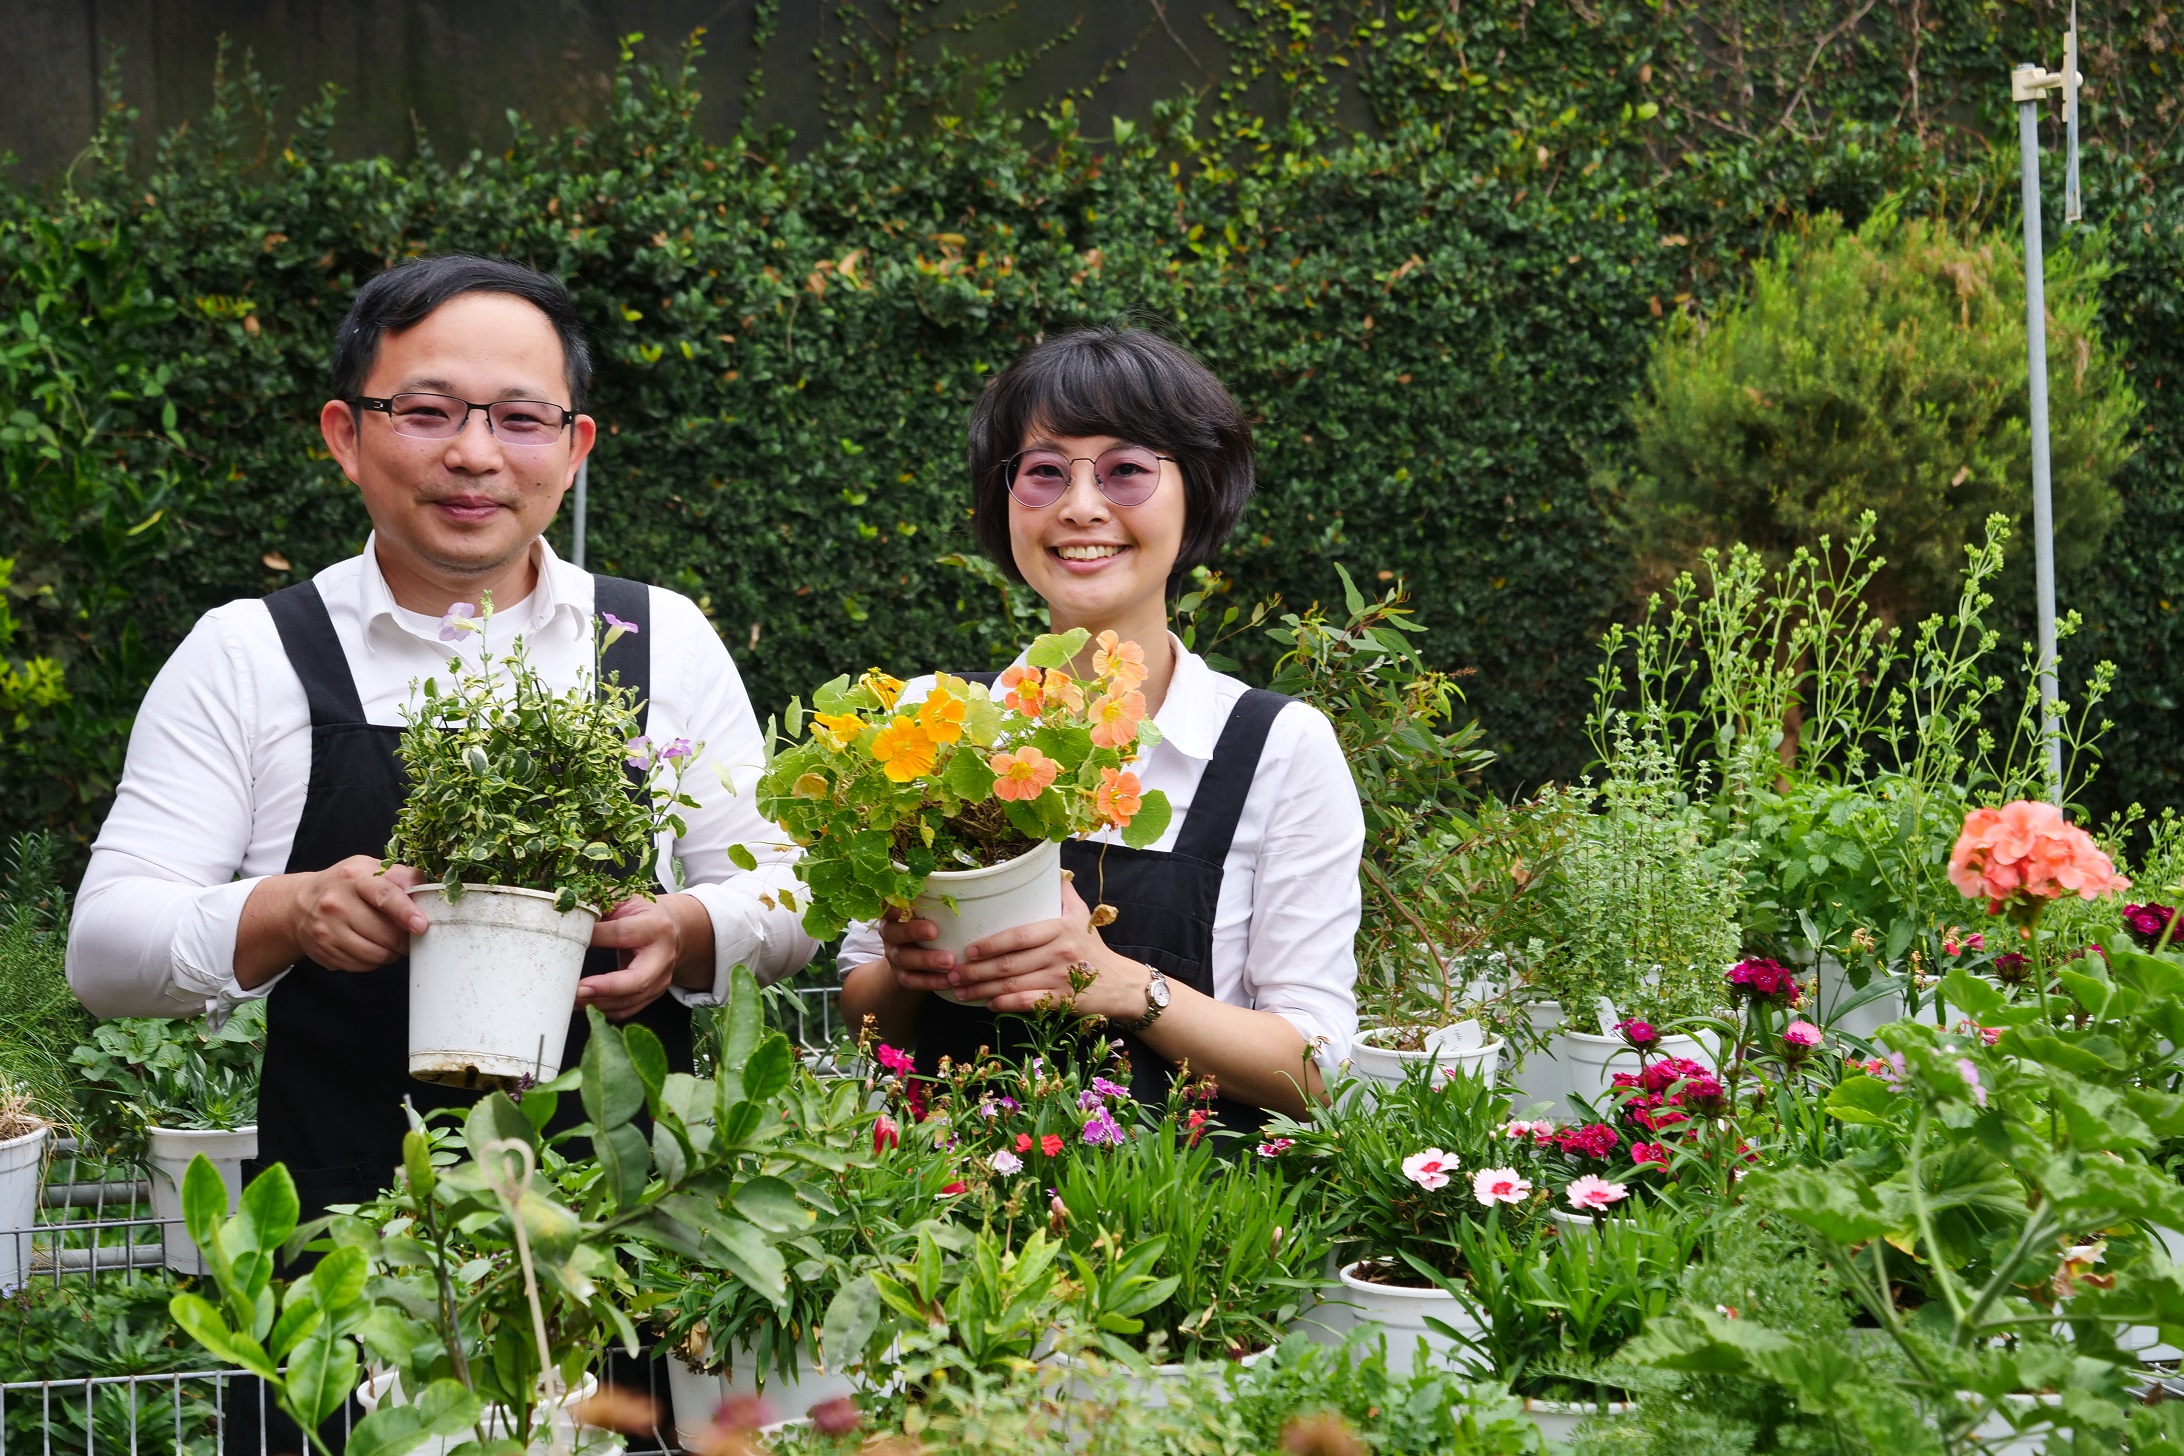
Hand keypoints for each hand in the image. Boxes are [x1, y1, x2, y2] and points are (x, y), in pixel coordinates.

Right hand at [251, 856, 427, 980]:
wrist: (300, 904)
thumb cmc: (346, 885)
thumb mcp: (370, 869)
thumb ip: (401, 876)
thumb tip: (431, 888)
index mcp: (354, 878)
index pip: (385, 896)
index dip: (406, 912)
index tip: (422, 925)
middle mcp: (336, 904)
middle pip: (384, 933)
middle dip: (405, 939)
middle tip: (412, 936)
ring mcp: (327, 930)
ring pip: (375, 955)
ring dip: (392, 953)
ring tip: (393, 942)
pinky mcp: (324, 952)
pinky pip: (362, 966)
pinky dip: (375, 961)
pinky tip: (372, 947)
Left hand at [580, 892, 710, 1019]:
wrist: (673, 929)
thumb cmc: (643, 914)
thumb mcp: (625, 900)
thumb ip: (601, 903)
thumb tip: (570, 910)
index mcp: (654, 927)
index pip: (621, 934)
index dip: (594, 938)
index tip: (568, 941)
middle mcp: (662, 957)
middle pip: (637, 981)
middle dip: (604, 989)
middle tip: (576, 989)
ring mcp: (661, 980)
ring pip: (629, 1001)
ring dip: (597, 1003)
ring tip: (570, 998)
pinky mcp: (653, 994)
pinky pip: (626, 1009)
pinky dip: (603, 1009)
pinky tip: (583, 1004)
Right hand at [875, 906, 958, 995]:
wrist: (911, 961)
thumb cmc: (926, 928)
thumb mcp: (926, 915)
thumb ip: (935, 907)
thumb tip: (968, 892)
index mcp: (895, 916)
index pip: (888, 907)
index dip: (892, 907)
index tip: (900, 906)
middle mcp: (890, 935)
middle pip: (895, 933)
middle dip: (913, 931)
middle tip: (934, 931)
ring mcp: (894, 956)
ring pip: (905, 959)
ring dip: (927, 960)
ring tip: (950, 961)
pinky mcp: (901, 976)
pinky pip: (912, 980)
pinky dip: (930, 981)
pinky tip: (947, 981)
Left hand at [951, 883, 1150, 1018]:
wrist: (1120, 983)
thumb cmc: (1092, 946)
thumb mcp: (1081, 914)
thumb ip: (1061, 892)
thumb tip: (1042, 866)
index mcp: (1062, 928)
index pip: (1020, 935)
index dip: (991, 943)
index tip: (969, 948)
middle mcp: (1061, 953)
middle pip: (1010, 964)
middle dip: (976, 971)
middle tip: (953, 973)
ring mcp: (1062, 979)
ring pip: (1014, 986)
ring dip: (982, 990)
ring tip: (960, 991)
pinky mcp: (1063, 1001)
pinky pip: (1029, 1004)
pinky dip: (1006, 1006)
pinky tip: (989, 1004)